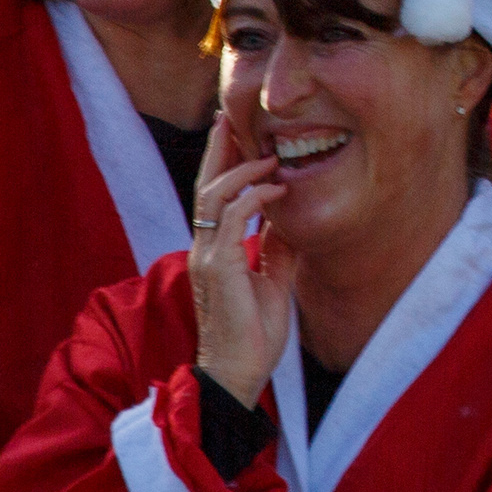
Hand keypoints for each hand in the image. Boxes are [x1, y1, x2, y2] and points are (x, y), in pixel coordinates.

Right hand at [189, 142, 292, 412]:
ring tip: (269, 154)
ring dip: (242, 170)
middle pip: (204, 186)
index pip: (213, 198)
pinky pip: (230, 220)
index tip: (238, 135)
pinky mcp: (218, 268)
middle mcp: (203, 249)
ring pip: (213, 196)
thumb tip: (289, 218)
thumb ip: (276, 248)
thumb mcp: (272, 281)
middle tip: (228, 116)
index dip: (224, 165)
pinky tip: (275, 189)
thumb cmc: (253, 335)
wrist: (239, 375)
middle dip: (218, 150)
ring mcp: (206, 257)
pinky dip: (253, 199)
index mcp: (212, 251)